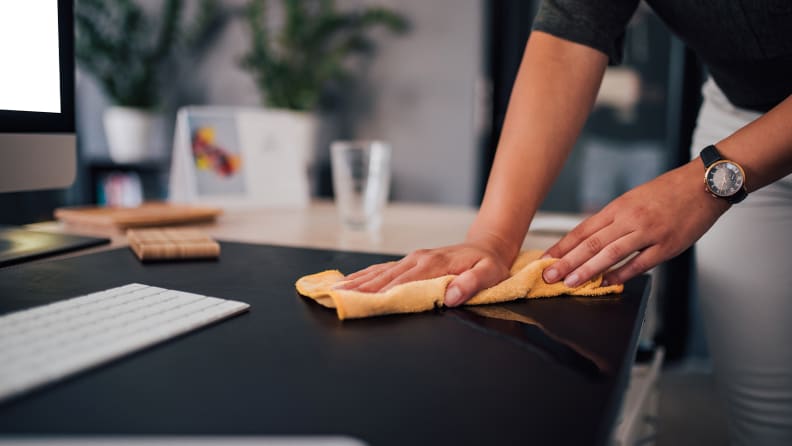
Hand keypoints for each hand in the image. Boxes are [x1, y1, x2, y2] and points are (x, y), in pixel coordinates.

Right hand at [337, 240, 514, 306]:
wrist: (488, 245)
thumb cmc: (489, 263)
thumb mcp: (490, 274)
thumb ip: (472, 284)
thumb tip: (451, 296)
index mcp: (433, 265)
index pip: (402, 283)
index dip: (380, 294)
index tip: (360, 303)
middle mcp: (418, 260)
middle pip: (383, 277)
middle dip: (359, 289)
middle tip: (336, 299)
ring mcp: (412, 259)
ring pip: (379, 272)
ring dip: (356, 282)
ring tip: (334, 290)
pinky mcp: (411, 261)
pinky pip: (384, 269)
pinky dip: (365, 275)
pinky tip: (350, 281)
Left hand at [542, 161, 729, 286]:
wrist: (704, 184)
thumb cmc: (668, 191)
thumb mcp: (633, 199)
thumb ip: (613, 220)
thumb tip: (590, 241)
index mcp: (618, 207)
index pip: (582, 230)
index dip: (562, 246)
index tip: (545, 259)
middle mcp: (629, 218)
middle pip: (591, 243)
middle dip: (566, 261)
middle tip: (549, 276)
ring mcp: (648, 232)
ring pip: (611, 253)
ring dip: (588, 270)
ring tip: (570, 283)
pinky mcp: (667, 245)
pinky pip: (640, 263)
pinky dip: (623, 274)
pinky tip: (608, 283)